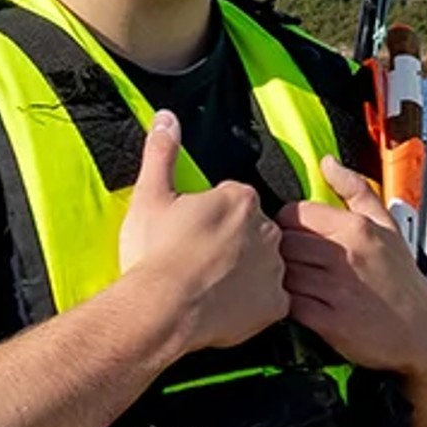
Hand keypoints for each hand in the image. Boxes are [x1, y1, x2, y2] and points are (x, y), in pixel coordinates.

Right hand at [117, 112, 288, 354]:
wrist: (159, 311)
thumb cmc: (154, 253)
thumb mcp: (150, 196)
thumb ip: (162, 152)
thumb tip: (166, 116)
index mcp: (239, 199)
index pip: (233, 200)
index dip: (209, 217)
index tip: (191, 233)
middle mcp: (266, 229)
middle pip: (253, 231)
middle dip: (233, 242)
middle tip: (199, 260)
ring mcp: (274, 268)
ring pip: (265, 265)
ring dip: (246, 273)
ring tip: (211, 286)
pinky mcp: (275, 304)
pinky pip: (272, 301)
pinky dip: (254, 305)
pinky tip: (227, 307)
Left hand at [278, 159, 426, 377]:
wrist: (423, 332)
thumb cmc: (402, 279)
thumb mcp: (388, 226)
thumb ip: (355, 189)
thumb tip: (327, 162)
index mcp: (357, 229)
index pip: (295, 213)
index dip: (288, 223)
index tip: (295, 233)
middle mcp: (345, 257)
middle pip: (285, 243)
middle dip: (283, 250)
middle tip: (292, 259)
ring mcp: (336, 290)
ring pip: (283, 273)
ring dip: (282, 277)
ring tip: (296, 280)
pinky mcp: (329, 322)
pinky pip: (289, 305)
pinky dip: (288, 303)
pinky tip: (301, 301)